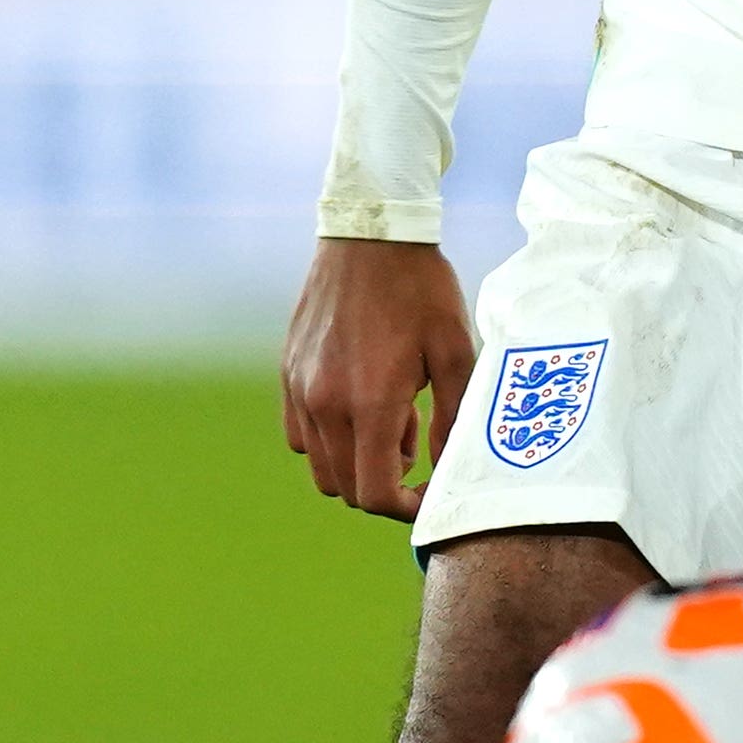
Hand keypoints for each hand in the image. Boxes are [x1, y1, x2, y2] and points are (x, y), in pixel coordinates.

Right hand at [283, 234, 478, 520]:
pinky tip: (357, 403)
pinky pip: (300, 436)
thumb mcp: (455, 354)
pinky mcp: (286, 374)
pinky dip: (328, 440)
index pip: (376, 494)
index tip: (427, 495)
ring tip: (388, 417)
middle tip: (417, 441)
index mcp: (370, 402)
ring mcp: (300, 389)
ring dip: (355, 463)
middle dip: (384, 485)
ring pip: (321, 467)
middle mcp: (325, 403)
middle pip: (346, 489)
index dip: (405, 509)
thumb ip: (453, 421)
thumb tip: (446, 474)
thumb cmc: (422, 291)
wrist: (371, 233)